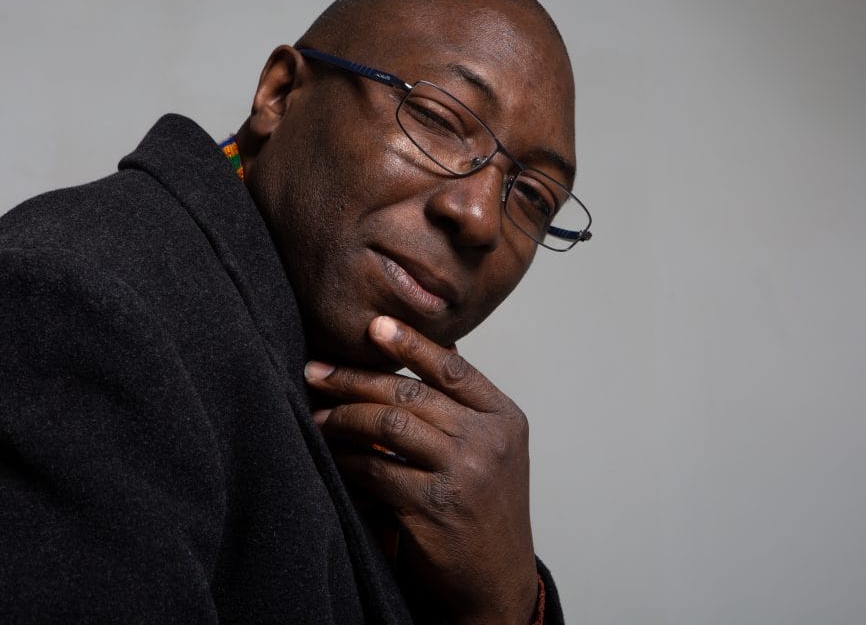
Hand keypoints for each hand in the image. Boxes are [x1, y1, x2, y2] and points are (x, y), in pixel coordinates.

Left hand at [306, 316, 537, 624]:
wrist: (497, 585)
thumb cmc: (486, 514)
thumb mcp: (494, 452)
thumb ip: (466, 406)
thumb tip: (440, 348)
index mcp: (506, 419)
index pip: (452, 369)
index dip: (410, 342)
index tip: (373, 325)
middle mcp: (489, 441)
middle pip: (411, 392)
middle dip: (355, 378)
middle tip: (316, 371)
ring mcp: (465, 473)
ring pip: (388, 424)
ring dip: (343, 417)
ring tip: (317, 415)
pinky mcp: (434, 507)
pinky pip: (375, 468)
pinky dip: (346, 459)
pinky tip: (331, 455)